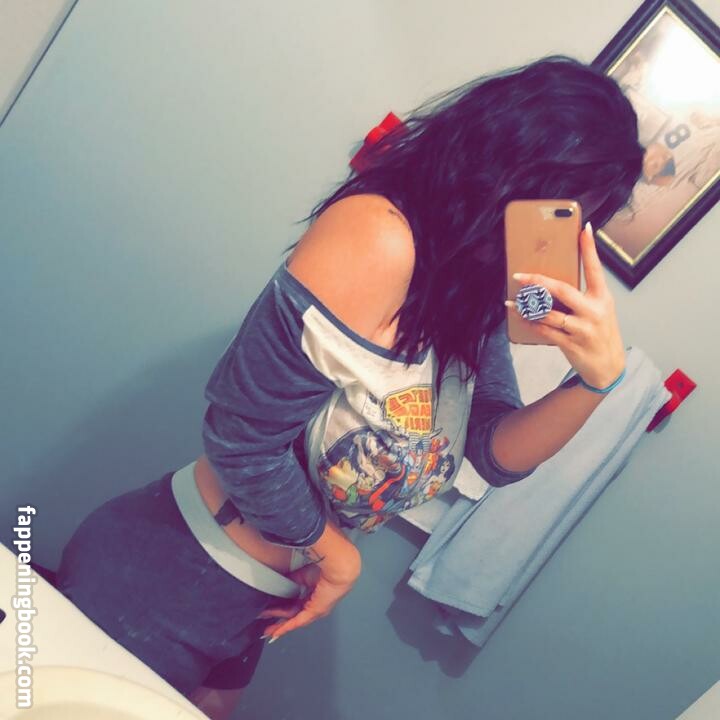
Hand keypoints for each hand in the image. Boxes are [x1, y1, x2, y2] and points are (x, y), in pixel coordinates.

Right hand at [256, 550, 360, 642]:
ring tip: (266, 628)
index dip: (282, 608)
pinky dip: (286, 627)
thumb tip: (278, 584)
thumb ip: (290, 581)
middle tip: (264, 621)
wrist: (336, 568)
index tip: (270, 610)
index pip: (294, 604)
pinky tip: (277, 633)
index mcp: (313, 595)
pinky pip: (297, 621)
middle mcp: (314, 605)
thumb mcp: (301, 575)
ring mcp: (315, 610)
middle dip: (277, 619)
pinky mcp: (314, 611)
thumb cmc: (323, 568)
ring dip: (279, 623)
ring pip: (292, 618)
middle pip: (292, 614)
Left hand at [506, 221, 625, 388]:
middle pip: (563, 290)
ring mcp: (582, 329)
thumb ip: (582, 295)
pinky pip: (545, 331)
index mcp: (602, 297)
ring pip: (549, 314)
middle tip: (519, 275)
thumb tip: (552, 280)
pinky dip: (531, 324)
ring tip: (512, 302)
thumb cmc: (600, 333)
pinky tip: (521, 318)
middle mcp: (593, 311)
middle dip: (538, 281)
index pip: (595, 268)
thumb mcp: (599, 309)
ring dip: (527, 308)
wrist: (609, 367)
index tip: (584, 229)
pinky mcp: (571, 344)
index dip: (589, 248)